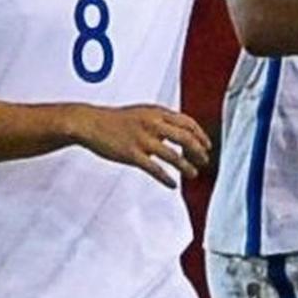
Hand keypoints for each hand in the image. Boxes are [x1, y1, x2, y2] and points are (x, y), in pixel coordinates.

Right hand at [64, 103, 209, 188]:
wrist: (90, 123)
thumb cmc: (116, 119)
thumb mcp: (143, 112)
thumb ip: (162, 120)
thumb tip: (180, 131)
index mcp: (158, 113)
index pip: (188, 123)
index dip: (201, 135)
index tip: (207, 146)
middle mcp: (153, 125)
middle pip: (186, 139)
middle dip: (198, 152)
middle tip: (204, 160)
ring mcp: (143, 140)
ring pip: (173, 156)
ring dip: (186, 167)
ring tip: (193, 174)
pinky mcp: (131, 154)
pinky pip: (154, 169)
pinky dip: (166, 178)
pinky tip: (172, 184)